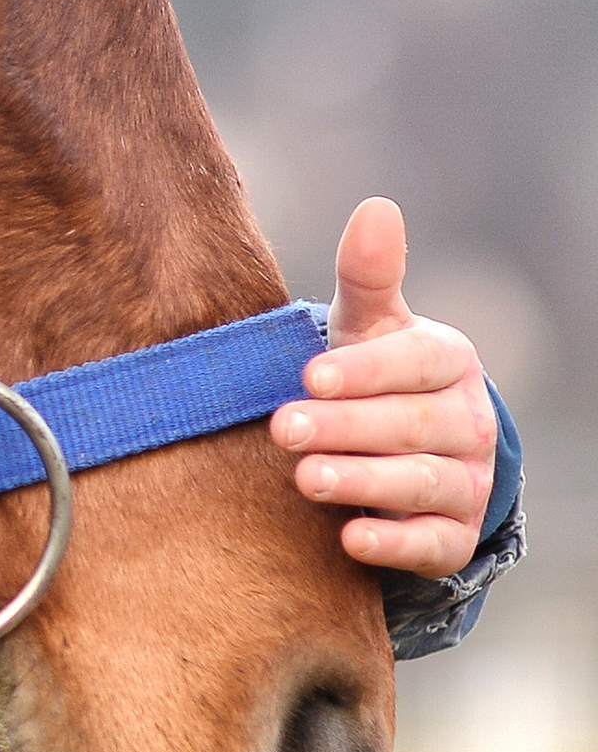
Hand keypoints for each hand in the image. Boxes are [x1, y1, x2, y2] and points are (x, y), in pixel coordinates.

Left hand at [274, 196, 495, 577]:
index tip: (310, 375)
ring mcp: (465, 481)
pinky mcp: (449, 535)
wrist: (400, 452)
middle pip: (411, 425)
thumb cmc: (371, 375)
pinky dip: (394, 544)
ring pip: (420, 482)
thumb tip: (377, 206)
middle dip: (346, 427)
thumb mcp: (367, 326)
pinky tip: (351, 539)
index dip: (366, 371)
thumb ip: (369, 276)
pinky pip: (431, 545)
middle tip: (283, 428)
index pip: (416, 363)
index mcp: (448, 362)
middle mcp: (467, 422)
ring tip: (305, 478)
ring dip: (363, 482)